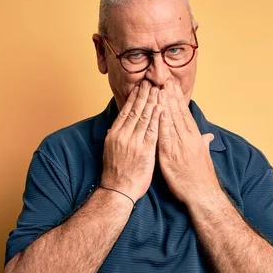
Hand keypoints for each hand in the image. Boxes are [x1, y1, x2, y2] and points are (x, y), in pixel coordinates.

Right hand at [101, 80, 162, 202]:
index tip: (140, 87)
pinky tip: (161, 107)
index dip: (134, 98)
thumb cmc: (115, 173)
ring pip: (144, 117)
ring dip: (152, 101)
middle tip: (150, 81)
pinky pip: (152, 130)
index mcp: (114, 134)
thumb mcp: (110, 151)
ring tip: (158, 89)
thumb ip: (115, 137)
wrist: (118, 191)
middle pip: (135, 110)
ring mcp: (133, 142)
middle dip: (144, 94)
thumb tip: (114, 127)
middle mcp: (123, 135)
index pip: (125, 111)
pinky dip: (157, 118)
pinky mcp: (144, 150)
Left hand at [157, 82, 219, 203]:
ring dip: (166, 104)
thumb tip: (208, 136)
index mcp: (195, 138)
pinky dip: (162, 123)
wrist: (203, 194)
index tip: (172, 86)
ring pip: (172, 121)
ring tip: (160, 89)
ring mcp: (180, 146)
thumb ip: (203, 143)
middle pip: (178, 113)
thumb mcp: (204, 157)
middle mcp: (188, 139)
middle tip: (165, 79)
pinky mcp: (171, 156)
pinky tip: (158, 112)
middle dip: (171, 95)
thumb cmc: (202, 178)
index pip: (185, 114)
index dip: (178, 99)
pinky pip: (165, 137)